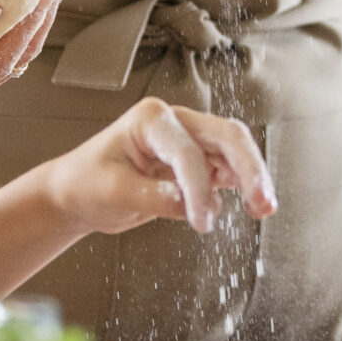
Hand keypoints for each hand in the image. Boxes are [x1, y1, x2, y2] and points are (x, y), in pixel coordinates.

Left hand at [46, 97, 277, 235]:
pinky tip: (252, 205)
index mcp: (151, 119)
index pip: (187, 151)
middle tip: (263, 202)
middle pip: (226, 137)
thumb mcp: (114, 192)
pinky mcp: (195, 164)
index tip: (200, 221)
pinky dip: (242, 186)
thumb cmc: (86, 183)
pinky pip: (227, 171)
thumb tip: (194, 206)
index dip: (197, 187)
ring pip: (234, 153)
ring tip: (264, 208)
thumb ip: (155, 197)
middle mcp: (175, 123)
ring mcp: (188, 141)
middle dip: (249, 168)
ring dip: (253, 178)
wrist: (76, 194)